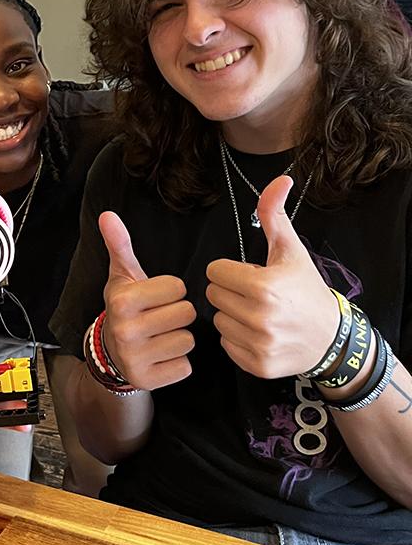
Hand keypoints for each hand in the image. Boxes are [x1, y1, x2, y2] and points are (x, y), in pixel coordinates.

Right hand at [98, 211, 194, 389]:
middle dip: (177, 313)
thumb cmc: (126, 306)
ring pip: (188, 340)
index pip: (178, 288)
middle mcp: (126, 331)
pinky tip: (161, 356)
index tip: (156, 297)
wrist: (110, 351)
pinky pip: (185, 366)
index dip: (171, 291)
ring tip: (160, 336)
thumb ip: (119, 244)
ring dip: (179, 338)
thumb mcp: (123, 275)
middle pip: (186, 313)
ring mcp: (136, 358)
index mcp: (123, 301)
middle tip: (160, 317)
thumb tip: (108, 214)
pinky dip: (177, 362)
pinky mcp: (148, 379)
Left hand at [206, 175, 338, 378]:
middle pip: (213, 295)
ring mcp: (258, 345)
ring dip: (232, 315)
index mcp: (263, 287)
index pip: (215, 272)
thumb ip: (274, 214)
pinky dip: (238, 338)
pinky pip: (226, 344)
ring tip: (258, 313)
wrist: (332, 338)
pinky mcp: (256, 365)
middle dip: (230, 291)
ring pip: (217, 320)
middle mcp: (259, 318)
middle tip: (255, 294)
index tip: (251, 274)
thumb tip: (280, 179)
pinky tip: (259, 333)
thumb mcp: (291, 250)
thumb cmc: (306, 289)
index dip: (231, 270)